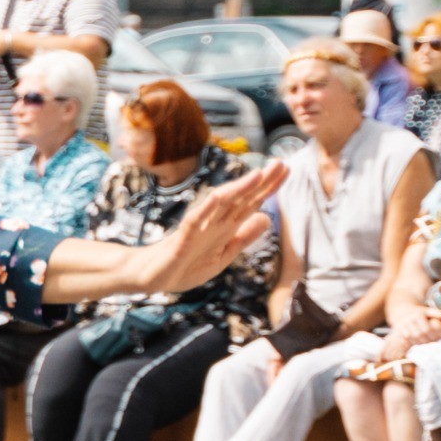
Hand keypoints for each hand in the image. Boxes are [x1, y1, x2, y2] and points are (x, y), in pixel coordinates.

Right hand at [123, 162, 285, 298]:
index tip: (286, 170)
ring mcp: (198, 227)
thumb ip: (244, 237)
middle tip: (281, 163)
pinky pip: (195, 219)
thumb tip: (267, 217)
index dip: (269, 187)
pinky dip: (208, 208)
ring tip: (258, 175)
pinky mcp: (182, 237)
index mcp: (226, 226)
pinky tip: (220, 196)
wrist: (153, 277)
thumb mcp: (224, 255)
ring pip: (221, 204)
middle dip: (261, 182)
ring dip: (239, 189)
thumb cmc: (186, 265)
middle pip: (241, 198)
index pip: (251, 202)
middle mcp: (214, 221)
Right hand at [385, 302, 439, 352]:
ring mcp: (403, 325)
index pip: (426, 329)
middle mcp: (410, 319)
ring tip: (426, 341)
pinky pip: (406, 339)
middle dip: (426, 339)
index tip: (437, 337)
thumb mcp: (428, 312)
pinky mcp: (398, 330)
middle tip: (431, 341)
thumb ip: (436, 314)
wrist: (404, 313)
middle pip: (419, 334)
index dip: (432, 335)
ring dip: (420, 341)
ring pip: (412, 338)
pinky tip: (418, 341)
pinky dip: (413, 341)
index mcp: (418, 315)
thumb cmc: (420, 314)